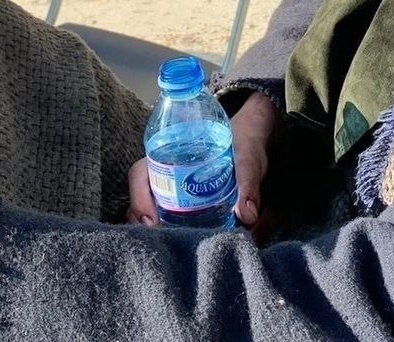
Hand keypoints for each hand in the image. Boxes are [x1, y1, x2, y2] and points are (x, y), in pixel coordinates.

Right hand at [128, 90, 279, 235]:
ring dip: (153, 231)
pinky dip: (169, 234)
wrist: (254, 142)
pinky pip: (167, 220)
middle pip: (141, 199)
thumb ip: (248, 184)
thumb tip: (247, 216)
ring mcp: (174, 190)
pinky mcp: (186, 206)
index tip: (151, 221)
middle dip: (142, 222)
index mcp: (171, 153)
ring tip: (170, 250)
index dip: (138, 197)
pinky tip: (184, 248)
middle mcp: (167, 173)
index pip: (140, 173)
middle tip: (160, 243)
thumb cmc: (245, 144)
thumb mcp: (248, 160)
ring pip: (150, 212)